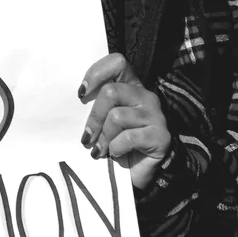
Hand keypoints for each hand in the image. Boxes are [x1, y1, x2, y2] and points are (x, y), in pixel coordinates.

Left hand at [79, 54, 170, 189]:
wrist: (138, 174)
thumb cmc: (116, 144)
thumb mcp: (103, 122)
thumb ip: (95, 107)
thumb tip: (77, 100)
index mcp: (131, 87)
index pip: (117, 62)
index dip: (96, 73)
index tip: (80, 94)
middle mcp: (145, 96)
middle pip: (111, 92)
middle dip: (93, 118)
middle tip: (87, 138)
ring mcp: (155, 115)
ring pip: (117, 116)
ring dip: (103, 137)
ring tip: (100, 150)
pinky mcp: (160, 136)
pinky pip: (129, 137)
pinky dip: (116, 148)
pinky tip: (115, 154)